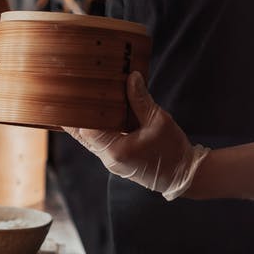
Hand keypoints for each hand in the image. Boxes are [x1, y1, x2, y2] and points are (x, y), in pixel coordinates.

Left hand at [63, 71, 208, 200]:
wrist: (184, 176)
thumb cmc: (173, 150)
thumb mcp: (158, 121)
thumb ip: (141, 100)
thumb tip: (132, 77)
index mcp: (117, 150)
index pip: (87, 130)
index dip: (80, 112)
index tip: (76, 94)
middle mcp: (110, 159)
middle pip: (83, 136)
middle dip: (75, 117)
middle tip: (69, 96)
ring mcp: (112, 162)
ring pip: (89, 141)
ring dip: (84, 123)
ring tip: (77, 103)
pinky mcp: (117, 161)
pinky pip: (98, 144)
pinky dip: (95, 130)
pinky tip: (95, 115)